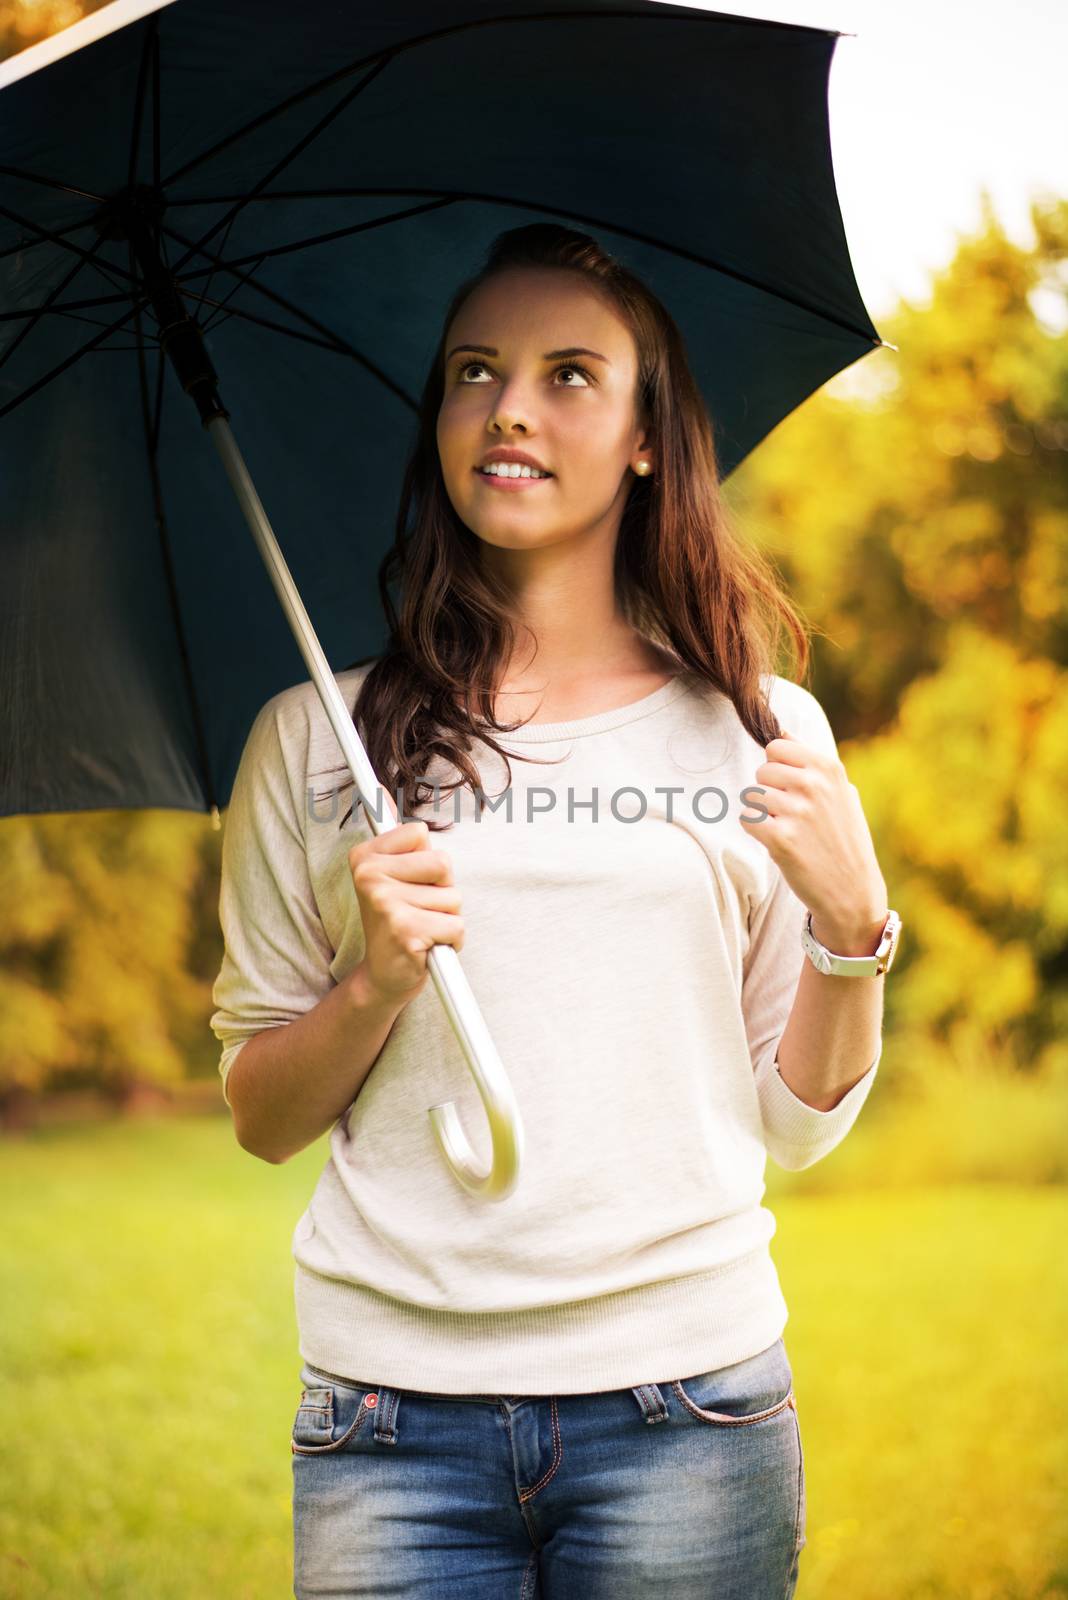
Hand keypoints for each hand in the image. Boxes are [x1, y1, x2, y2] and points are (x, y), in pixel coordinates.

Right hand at [347, 790, 464, 1003]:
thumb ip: (393, 837)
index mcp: (364, 857)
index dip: (427, 863)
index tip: (408, 882)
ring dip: (446, 918)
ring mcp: (385, 903)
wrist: (385, 977)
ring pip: (453, 898)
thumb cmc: (398, 921)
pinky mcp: (405, 930)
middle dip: (443, 889)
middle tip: (418, 910)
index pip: (422, 834)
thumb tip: (378, 788)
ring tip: (421, 930)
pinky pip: (456, 926)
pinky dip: (451, 941)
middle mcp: (368, 876)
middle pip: (443, 862)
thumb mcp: (393, 875)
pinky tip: (426, 947)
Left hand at [740, 728, 888, 948]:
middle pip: (761, 771)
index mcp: (828, 768)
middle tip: (790, 816)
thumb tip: (781, 732)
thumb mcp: (841, 792)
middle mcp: (813, 785)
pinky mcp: (780, 839)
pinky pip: (747, 820)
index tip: (792, 789)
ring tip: (787, 829)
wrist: (852, 890)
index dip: (778, 769)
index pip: (776, 747)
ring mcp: (796, 812)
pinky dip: (757, 831)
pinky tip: (779, 842)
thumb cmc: (843, 837)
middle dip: (769, 792)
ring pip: (751, 796)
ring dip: (763, 814)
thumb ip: (811, 761)